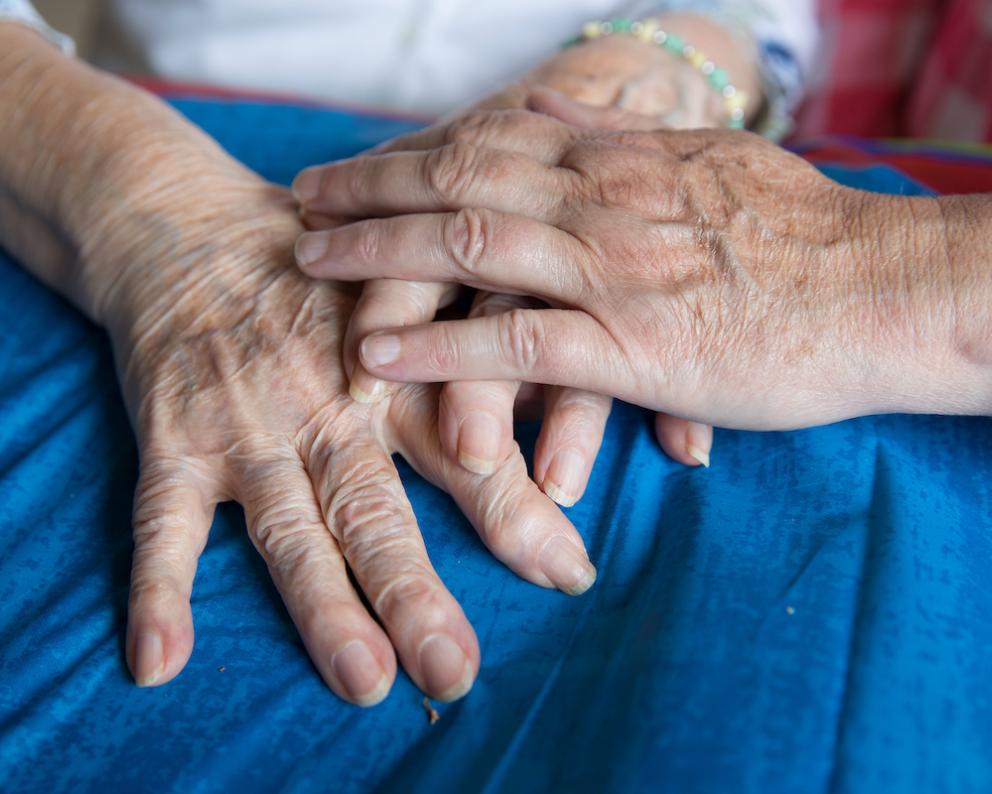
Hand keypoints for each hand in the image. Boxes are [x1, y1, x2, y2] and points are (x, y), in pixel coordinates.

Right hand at [96, 175, 595, 706]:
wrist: (192, 228)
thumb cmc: (325, 276)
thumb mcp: (407, 294)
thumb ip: (472, 361)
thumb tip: (556, 413)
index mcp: (402, 373)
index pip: (468, 446)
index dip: (517, 506)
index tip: (568, 574)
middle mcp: (330, 406)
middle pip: (377, 503)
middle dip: (417, 587)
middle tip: (455, 667)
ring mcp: (250, 424)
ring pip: (288, 522)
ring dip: (322, 602)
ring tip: (362, 676)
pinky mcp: (175, 434)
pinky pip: (160, 517)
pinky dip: (157, 588)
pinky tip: (158, 661)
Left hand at [293, 13, 758, 488]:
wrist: (883, 289)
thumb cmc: (804, 233)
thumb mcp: (706, 156)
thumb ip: (621, 136)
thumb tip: (552, 103)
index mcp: (617, 158)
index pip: (485, 138)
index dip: (406, 151)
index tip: (353, 168)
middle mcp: (598, 200)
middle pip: (455, 177)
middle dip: (369, 188)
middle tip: (303, 203)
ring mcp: (608, 270)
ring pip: (466, 244)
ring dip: (377, 254)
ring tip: (309, 263)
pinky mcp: (630, 347)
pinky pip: (513, 344)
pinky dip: (436, 348)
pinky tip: (376, 355)